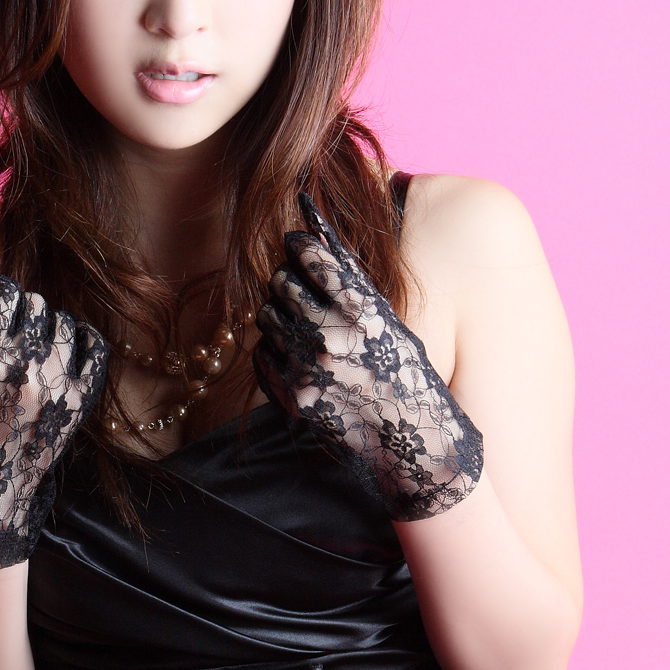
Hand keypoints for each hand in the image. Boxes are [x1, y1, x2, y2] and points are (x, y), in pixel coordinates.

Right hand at [0, 237, 107, 568]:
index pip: (2, 289)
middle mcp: (23, 368)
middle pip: (35, 303)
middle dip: (23, 311)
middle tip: (13, 330)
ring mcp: (57, 385)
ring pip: (63, 321)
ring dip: (49, 326)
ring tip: (34, 348)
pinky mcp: (80, 402)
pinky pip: (93, 345)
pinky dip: (80, 341)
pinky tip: (64, 352)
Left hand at [254, 194, 482, 520]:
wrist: (408, 443)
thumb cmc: (405, 374)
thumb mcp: (387, 319)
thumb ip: (350, 277)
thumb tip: (312, 226)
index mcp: (361, 309)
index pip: (309, 255)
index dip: (299, 244)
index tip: (297, 244)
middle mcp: (330, 334)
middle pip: (280, 281)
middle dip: (287, 279)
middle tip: (299, 288)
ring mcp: (306, 366)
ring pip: (266, 315)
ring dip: (279, 314)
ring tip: (303, 327)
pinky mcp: (290, 394)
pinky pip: (261, 353)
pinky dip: (274, 350)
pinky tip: (299, 357)